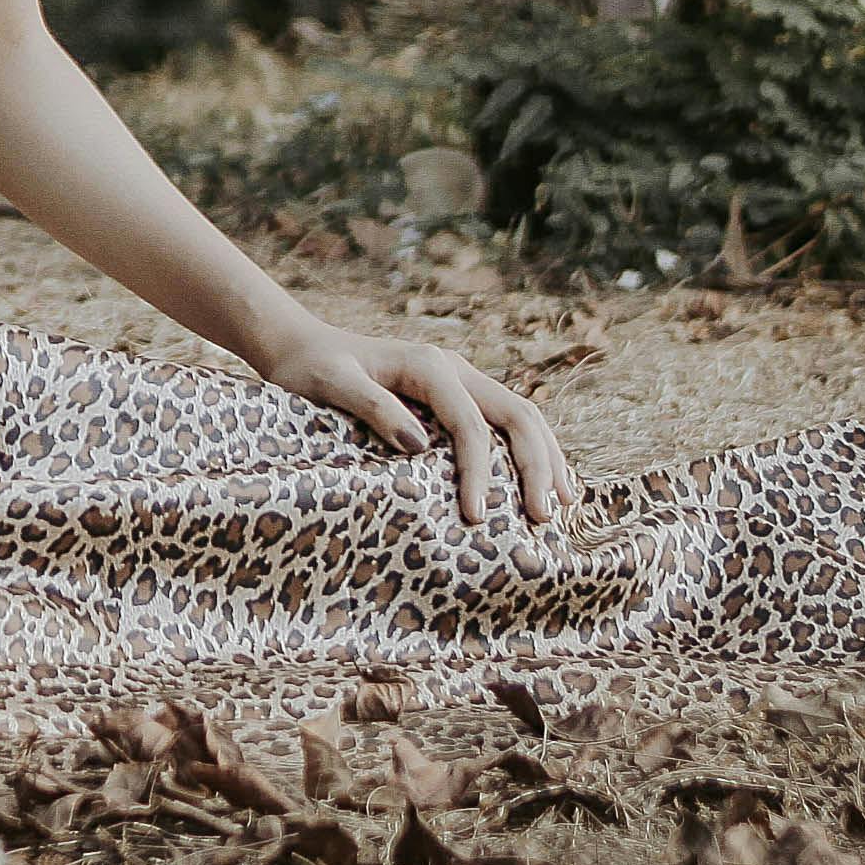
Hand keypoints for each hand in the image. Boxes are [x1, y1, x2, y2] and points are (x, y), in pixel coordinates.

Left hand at [254, 320, 578, 526]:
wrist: (302, 347)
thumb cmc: (311, 369)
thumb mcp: (331, 385)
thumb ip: (372, 408)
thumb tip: (419, 446)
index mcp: (428, 365)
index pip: (471, 423)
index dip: (479, 471)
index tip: (476, 517)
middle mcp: (454, 368)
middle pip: (518, 414)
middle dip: (537, 466)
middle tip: (543, 518)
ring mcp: (461, 381)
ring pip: (523, 416)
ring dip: (547, 458)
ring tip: (563, 505)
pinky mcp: (458, 397)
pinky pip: (507, 422)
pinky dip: (533, 451)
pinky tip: (548, 481)